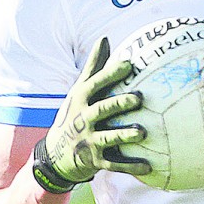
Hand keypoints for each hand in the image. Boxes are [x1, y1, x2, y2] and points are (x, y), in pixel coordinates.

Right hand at [32, 37, 150, 193]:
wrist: (55, 155)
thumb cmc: (73, 115)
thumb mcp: (79, 91)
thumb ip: (94, 67)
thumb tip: (105, 38)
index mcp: (81, 99)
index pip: (95, 84)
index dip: (111, 74)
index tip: (129, 63)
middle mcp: (82, 119)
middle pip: (102, 109)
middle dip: (118, 104)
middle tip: (138, 98)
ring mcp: (88, 141)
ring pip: (108, 137)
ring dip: (124, 135)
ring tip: (142, 132)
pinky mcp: (94, 161)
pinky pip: (114, 164)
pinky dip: (130, 166)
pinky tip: (148, 166)